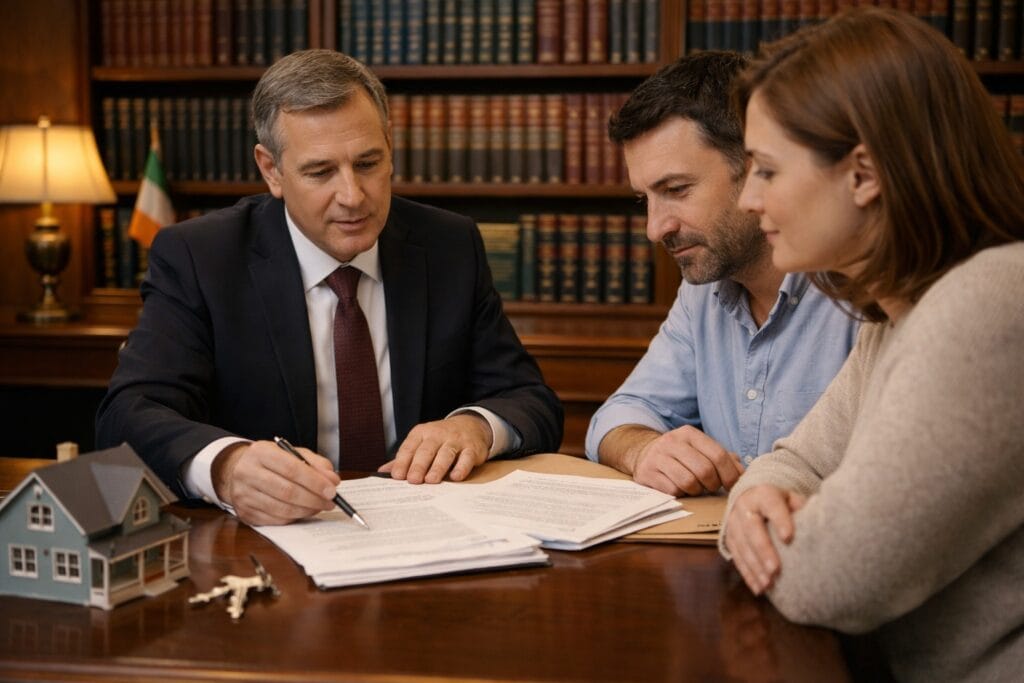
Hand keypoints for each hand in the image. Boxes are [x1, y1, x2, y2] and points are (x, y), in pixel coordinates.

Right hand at [211, 440, 339, 525]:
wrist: (238, 471)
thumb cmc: (271, 462)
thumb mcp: (292, 453)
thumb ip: (315, 464)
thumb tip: (332, 480)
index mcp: (260, 453)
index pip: (292, 468)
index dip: (314, 482)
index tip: (332, 490)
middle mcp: (247, 473)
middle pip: (287, 491)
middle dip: (314, 499)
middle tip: (330, 502)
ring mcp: (243, 495)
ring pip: (281, 508)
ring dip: (306, 510)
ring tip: (320, 507)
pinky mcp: (244, 513)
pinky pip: (275, 520)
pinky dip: (294, 518)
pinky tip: (304, 512)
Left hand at [381, 413, 492, 483]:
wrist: (470, 425)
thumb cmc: (440, 439)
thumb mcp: (421, 442)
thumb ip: (405, 457)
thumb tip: (382, 471)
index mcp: (422, 433)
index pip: (409, 447)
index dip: (402, 461)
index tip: (397, 476)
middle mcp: (438, 434)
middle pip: (426, 450)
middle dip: (419, 465)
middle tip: (413, 480)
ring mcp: (456, 440)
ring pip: (446, 453)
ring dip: (438, 467)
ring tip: (431, 480)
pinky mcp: (472, 448)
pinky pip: (466, 457)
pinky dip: (461, 467)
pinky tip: (455, 477)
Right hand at [629, 425, 744, 495]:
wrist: (644, 454)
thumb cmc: (680, 456)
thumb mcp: (700, 450)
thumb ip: (723, 458)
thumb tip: (743, 472)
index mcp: (689, 433)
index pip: (718, 455)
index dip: (729, 474)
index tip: (731, 485)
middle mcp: (672, 441)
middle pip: (704, 470)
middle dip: (713, 484)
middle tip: (711, 487)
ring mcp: (657, 457)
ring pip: (688, 482)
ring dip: (696, 491)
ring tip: (695, 488)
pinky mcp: (646, 472)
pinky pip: (672, 490)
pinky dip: (680, 494)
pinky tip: (678, 489)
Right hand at [724, 484, 806, 594]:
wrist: (750, 498)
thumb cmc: (779, 502)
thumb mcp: (791, 498)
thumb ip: (802, 508)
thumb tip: (819, 522)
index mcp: (763, 494)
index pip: (771, 505)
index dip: (780, 520)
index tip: (789, 538)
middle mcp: (744, 507)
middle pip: (752, 528)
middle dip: (763, 550)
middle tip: (776, 570)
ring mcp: (733, 524)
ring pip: (742, 546)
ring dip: (755, 567)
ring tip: (769, 584)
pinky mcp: (729, 539)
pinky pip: (736, 558)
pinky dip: (748, 575)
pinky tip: (759, 589)